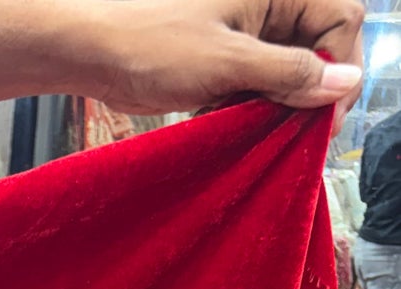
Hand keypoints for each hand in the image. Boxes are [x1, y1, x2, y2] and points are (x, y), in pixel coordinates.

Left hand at [78, 0, 363, 112]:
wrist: (88, 50)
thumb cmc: (149, 42)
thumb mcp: (227, 63)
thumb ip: (288, 73)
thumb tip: (343, 84)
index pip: (341, 20)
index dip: (339, 70)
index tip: (325, 118)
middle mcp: (267, 3)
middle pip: (318, 46)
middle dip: (308, 91)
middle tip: (294, 133)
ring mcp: (245, 29)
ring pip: (287, 70)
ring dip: (277, 104)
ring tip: (253, 127)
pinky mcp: (223, 56)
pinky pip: (256, 83)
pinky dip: (249, 106)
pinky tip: (227, 120)